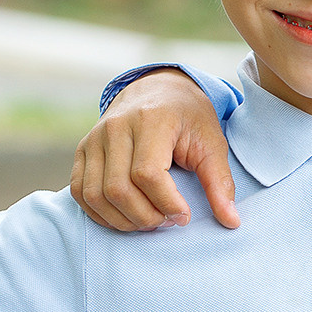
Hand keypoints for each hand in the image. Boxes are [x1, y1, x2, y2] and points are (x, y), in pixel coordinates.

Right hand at [72, 69, 240, 231]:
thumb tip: (231, 222)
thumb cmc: (188, 118)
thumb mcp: (212, 143)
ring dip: (122, 219)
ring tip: (149, 220)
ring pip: (95, 194)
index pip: (147, 174)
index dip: (166, 203)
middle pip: (119, 189)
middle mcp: (116, 127)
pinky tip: (126, 217)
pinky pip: (80, 191)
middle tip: (168, 220)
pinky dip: (100, 213)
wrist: (158, 89)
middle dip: (145, 217)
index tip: (184, 216)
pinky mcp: (83, 150)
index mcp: (151, 120)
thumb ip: (219, 182)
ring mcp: (94, 138)